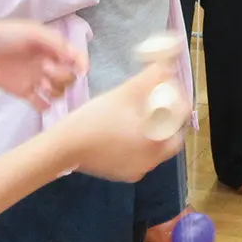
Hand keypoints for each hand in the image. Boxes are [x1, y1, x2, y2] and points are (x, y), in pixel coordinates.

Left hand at [0, 22, 87, 109]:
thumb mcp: (33, 32)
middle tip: (45, 69)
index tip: (81, 71)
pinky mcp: (24, 92)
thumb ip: (55, 43)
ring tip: (41, 85)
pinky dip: (44, 105)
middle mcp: (47, 63)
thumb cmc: (4, 35)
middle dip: (62, 75)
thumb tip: (75, 59)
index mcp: (51, 47)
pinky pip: (41, 103)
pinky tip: (41, 102)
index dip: (81, 64)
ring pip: (58, 91)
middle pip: (68, 76)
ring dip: (55, 90)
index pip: (74, 57)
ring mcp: (36, 78)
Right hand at [56, 65, 185, 181]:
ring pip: (154, 148)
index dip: (176, 103)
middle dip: (165, 119)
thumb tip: (166, 66)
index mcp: (156, 145)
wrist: (62, 146)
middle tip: (154, 102)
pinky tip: (125, 131)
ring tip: (139, 114)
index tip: (166, 92)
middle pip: (169, 136)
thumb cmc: (94, 120)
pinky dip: (138, 144)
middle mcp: (150, 163)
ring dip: (152, 132)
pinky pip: (138, 157)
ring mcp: (136, 171)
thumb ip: (148, 79)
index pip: (179, 122)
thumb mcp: (123, 94)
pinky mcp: (121, 174)